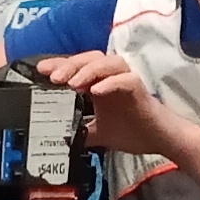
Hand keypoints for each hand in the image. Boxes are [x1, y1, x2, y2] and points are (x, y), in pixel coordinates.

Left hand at [45, 46, 173, 155]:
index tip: (40, 71)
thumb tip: (58, 140)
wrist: (159, 140)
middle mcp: (111, 78)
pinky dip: (111, 83)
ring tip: (72, 84)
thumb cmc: (132, 132)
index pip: (77, 68)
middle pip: (90, 58)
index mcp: (99, 84)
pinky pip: (126, 79)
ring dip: (89, 70)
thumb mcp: (98, 134)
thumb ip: (80, 131)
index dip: (59, 66)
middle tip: (53, 77)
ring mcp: (126, 80)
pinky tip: (97, 91)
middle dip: (70, 65)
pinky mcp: (139, 88)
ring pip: (108, 62)